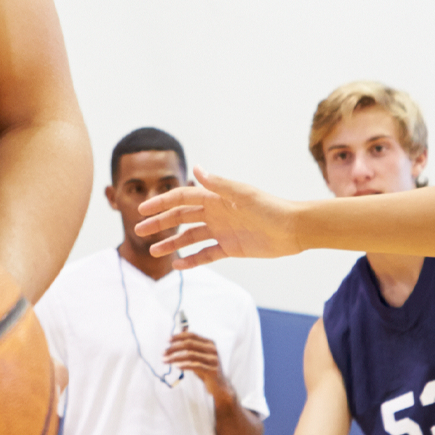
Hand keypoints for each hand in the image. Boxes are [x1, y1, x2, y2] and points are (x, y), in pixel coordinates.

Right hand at [136, 168, 300, 260]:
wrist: (294, 229)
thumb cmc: (271, 208)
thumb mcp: (243, 195)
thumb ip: (219, 184)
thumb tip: (196, 168)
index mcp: (216, 198)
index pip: (182, 197)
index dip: (162, 203)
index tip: (142, 209)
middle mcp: (215, 213)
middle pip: (181, 217)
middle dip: (160, 223)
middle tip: (140, 230)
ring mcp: (222, 231)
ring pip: (190, 237)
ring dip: (172, 243)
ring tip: (154, 251)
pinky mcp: (230, 248)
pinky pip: (206, 254)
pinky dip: (192, 260)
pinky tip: (178, 265)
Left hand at [163, 328, 225, 399]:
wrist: (219, 385)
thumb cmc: (206, 369)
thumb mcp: (199, 355)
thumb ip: (191, 345)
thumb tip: (181, 331)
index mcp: (209, 343)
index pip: (191, 335)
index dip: (178, 337)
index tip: (167, 340)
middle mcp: (212, 349)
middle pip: (189, 344)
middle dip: (174, 348)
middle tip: (163, 353)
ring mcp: (213, 359)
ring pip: (190, 355)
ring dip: (175, 358)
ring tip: (165, 361)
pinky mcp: (212, 370)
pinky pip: (196, 366)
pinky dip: (185, 365)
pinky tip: (177, 367)